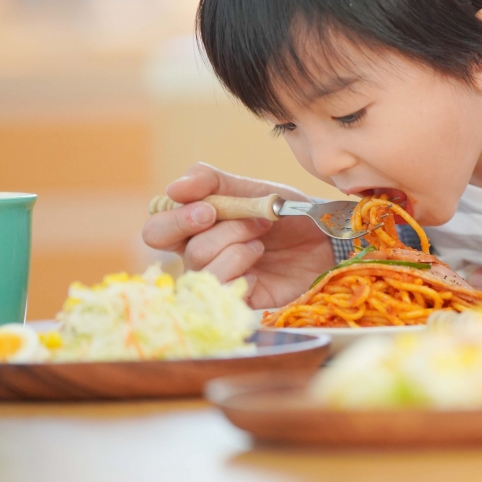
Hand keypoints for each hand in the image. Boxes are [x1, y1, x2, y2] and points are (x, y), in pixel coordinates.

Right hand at [140, 163, 333, 310]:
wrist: (324, 237)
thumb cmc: (285, 213)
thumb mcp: (253, 189)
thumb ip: (214, 182)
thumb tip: (175, 188)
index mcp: (194, 225)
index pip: (157, 226)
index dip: (175, 217)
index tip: (208, 208)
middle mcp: (196, 253)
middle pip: (169, 246)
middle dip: (200, 227)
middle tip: (235, 219)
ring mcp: (214, 277)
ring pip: (200, 262)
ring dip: (236, 243)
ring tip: (262, 238)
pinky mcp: (235, 298)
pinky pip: (223, 289)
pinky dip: (243, 272)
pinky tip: (259, 268)